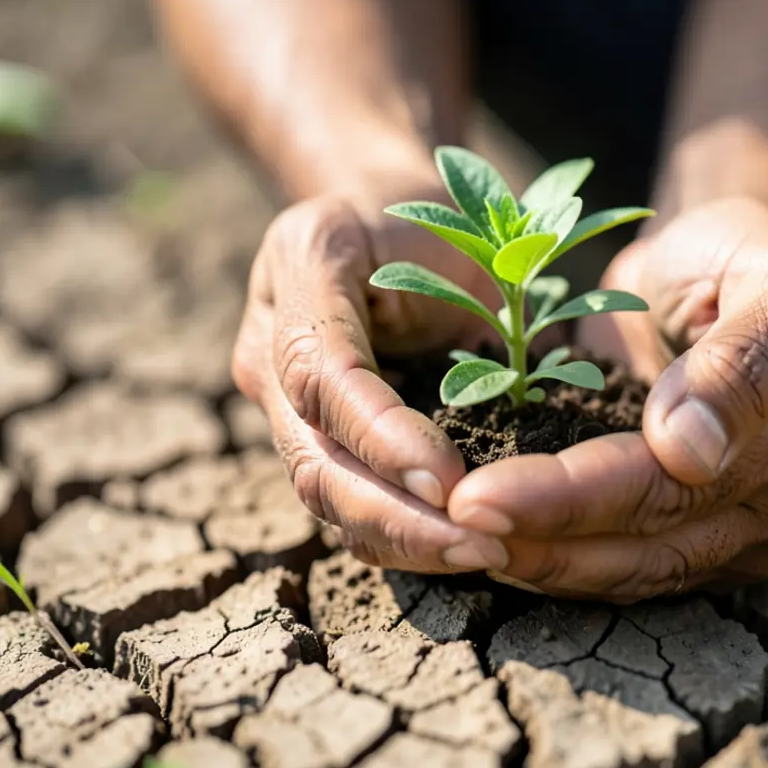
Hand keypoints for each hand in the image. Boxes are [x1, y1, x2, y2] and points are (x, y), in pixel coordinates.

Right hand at [232, 187, 509, 573]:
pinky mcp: (315, 440)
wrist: (383, 211)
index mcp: (294, 283)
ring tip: (480, 555)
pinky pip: (347, 505)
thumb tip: (499, 385)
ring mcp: (282, 405)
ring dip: (401, 539)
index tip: (451, 481)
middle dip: (395, 516)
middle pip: (314, 461)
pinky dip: (402, 536)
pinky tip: (460, 550)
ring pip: (326, 499)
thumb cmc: (428, 212)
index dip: (382, 437)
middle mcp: (268, 354)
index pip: (323, 379)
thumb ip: (453, 287)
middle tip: (478, 545)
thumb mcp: (438, 216)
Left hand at [446, 198, 767, 601]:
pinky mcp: (737, 544)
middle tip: (434, 529)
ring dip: (544, 570)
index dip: (559, 498)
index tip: (471, 497)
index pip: (654, 483)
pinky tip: (512, 556)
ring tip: (453, 549)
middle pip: (635, 543)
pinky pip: (650, 571)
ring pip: (638, 574)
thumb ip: (742, 356)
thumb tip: (684, 446)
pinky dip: (578, 572)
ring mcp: (756, 535)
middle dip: (529, 543)